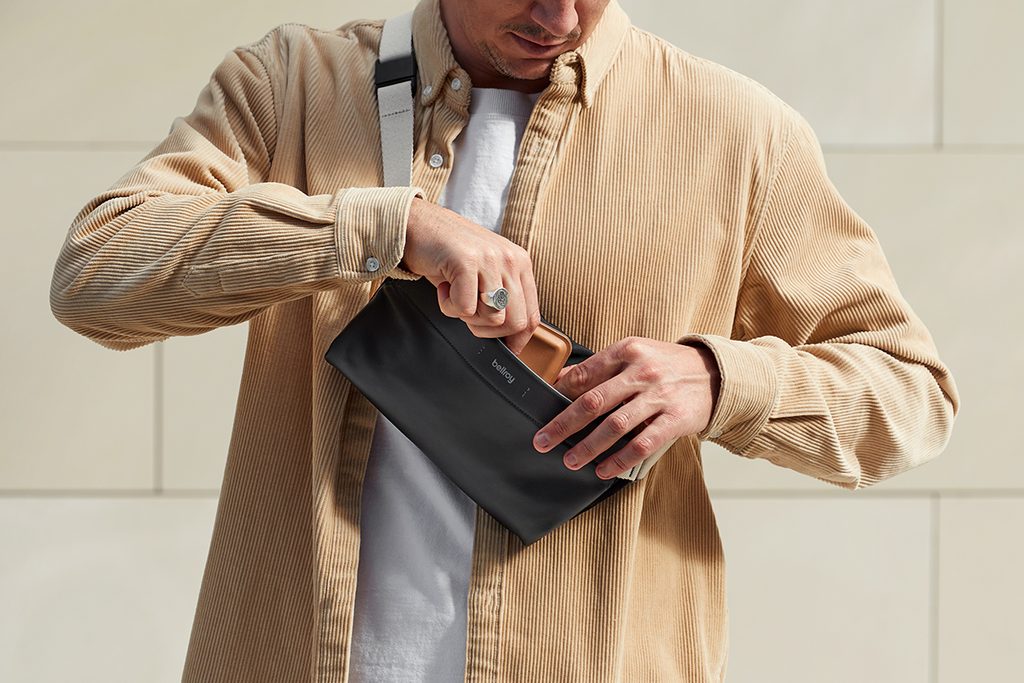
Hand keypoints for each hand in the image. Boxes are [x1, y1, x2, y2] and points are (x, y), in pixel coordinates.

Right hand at [400, 197, 540, 354]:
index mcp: (520, 263)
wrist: (416, 224)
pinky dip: (449, 306)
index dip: (517, 340)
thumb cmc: (447, 253)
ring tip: (455, 295)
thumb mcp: (485, 273)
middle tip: (467, 312)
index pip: (532, 316)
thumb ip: (502, 298)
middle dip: (488, 330)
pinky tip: (444, 287)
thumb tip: (511, 341)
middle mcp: (510, 259)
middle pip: (515, 323)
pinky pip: (465, 308)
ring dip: (467, 317)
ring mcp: (490, 259)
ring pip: (493, 318)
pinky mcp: (467, 261)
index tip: (502, 347)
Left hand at [533, 337, 720, 478]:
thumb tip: (562, 379)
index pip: (584, 374)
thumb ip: (602, 366)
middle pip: (593, 402)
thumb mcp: (635, 353)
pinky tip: (604, 469)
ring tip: (570, 460)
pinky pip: (642, 444)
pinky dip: (619, 460)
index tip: (541, 409)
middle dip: (563, 424)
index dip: (559, 393)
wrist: (715, 374)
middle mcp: (642, 371)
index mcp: (627, 351)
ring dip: (588, 447)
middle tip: (544, 441)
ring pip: (615, 426)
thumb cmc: (667, 365)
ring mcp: (660, 396)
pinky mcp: (676, 419)